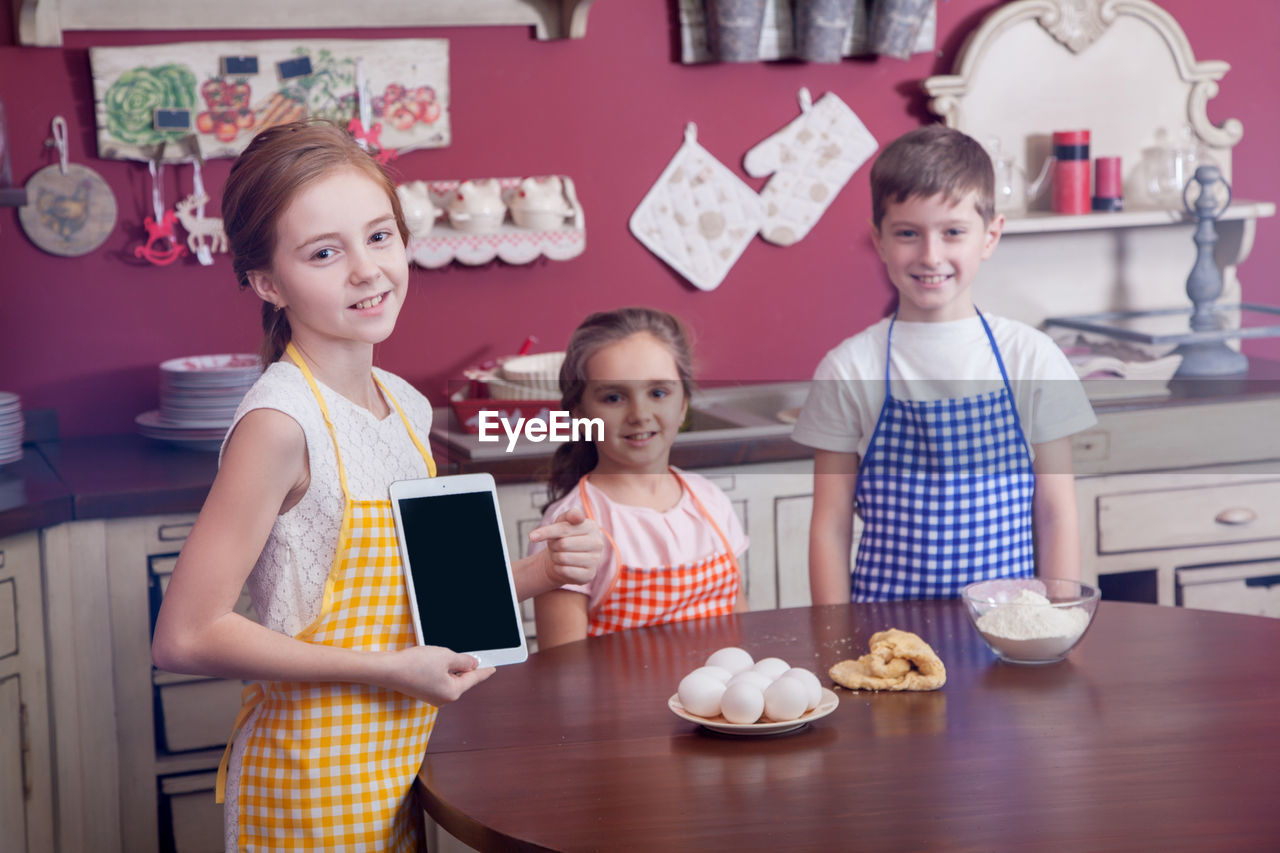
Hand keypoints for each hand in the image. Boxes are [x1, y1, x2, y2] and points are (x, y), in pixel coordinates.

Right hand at [378, 645, 494, 704]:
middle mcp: (444, 699)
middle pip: (462, 680)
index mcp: (452, 693)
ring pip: (449, 678)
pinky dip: (441, 669)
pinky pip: (439, 679)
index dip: (484, 670)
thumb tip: (472, 664)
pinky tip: (436, 660)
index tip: (493, 668)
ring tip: (445, 654)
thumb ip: (463, 661)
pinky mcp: (423, 691)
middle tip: (471, 654)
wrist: (388, 670)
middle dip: (465, 667)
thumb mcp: (446, 657)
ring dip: (451, 666)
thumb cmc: (415, 664)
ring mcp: (433, 696)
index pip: (473, 679)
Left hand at [528, 507, 603, 586]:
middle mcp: (597, 543)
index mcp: (592, 526)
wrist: (565, 559)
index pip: (564, 528)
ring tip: (560, 555)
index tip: (531, 537)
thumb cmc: (563, 537)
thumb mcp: (562, 523)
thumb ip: (567, 516)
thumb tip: (576, 516)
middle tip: (556, 546)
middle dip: (553, 545)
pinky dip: (558, 569)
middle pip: (563, 544)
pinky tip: (563, 566)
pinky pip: (565, 571)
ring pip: (563, 558)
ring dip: (555, 557)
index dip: (546, 532)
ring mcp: (595, 560)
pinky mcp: (589, 575)